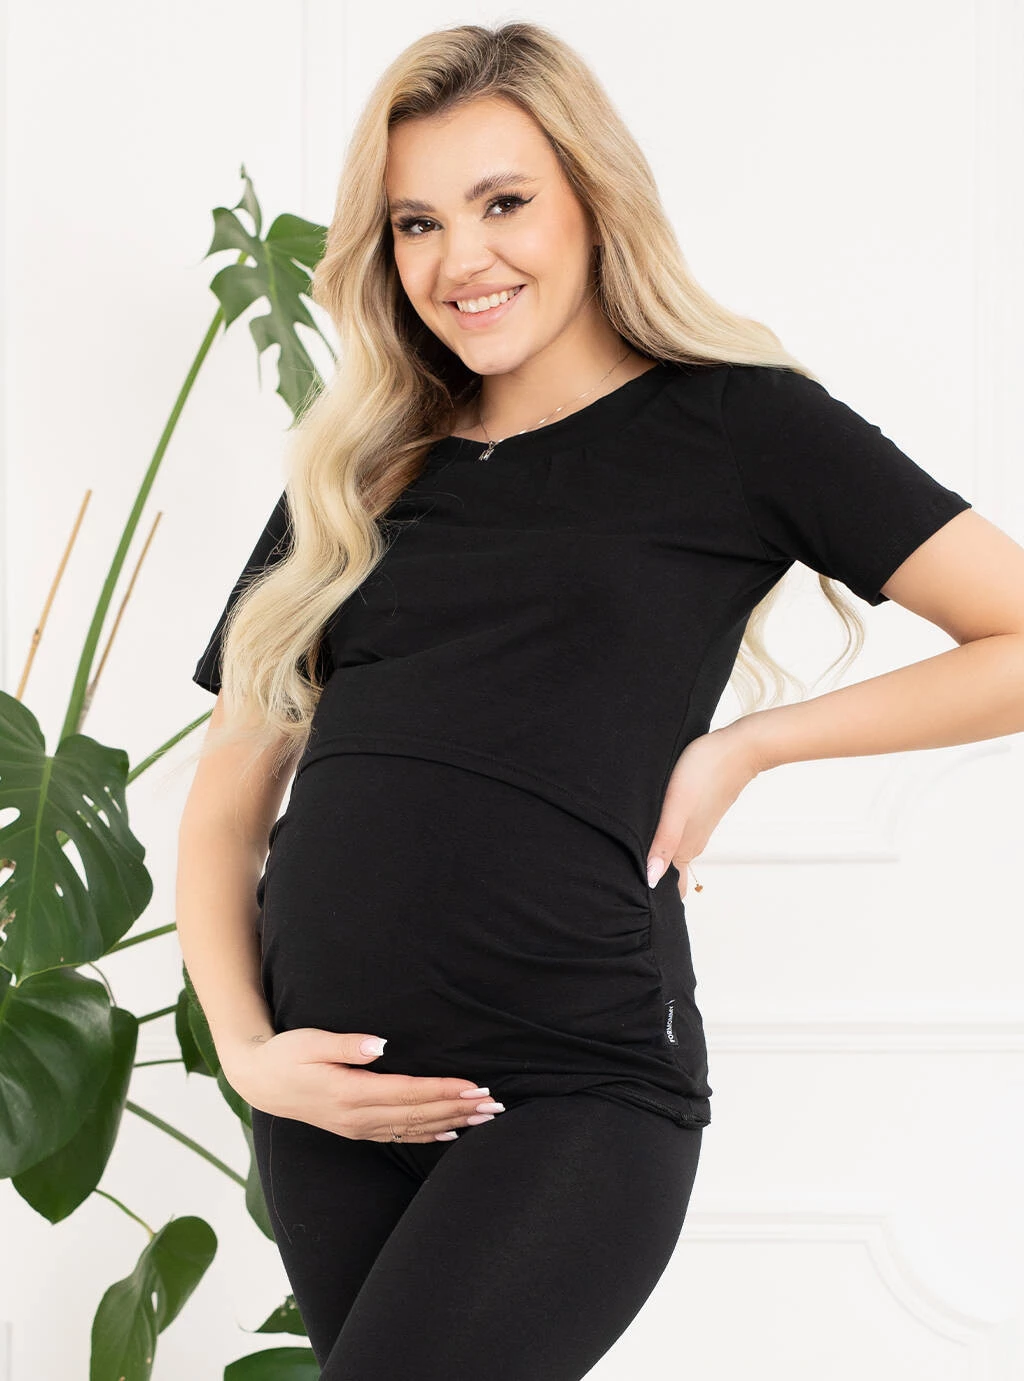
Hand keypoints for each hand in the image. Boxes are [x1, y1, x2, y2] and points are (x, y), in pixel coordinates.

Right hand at [223, 1029, 498, 1142]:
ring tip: (483, 1117)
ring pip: (414, 1128)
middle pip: (418, 1114)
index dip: (443, 1090)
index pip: (409, 1093)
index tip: (474, 1086)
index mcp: (350, 1092)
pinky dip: (427, 1135)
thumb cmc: (287, 1054)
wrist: (260, 1082)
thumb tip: (380, 1044)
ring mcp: (358, 1127)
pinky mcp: (356, 1130)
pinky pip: (399, 1136)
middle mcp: (358, 1116)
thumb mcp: (312, 1041)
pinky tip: (449, 1133)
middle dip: (458, 1108)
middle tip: (493, 1104)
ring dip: (451, 1122)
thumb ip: (347, 1044)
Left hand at [646, 719, 762, 898]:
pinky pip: (677, 837)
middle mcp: (691, 843)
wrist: (738, 748)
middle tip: (623, 887)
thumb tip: (650, 879)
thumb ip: (664, 842)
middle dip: (651, 882)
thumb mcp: (676, 806)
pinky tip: (649, 835)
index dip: (655, 897)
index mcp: (685, 847)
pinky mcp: (696, 813)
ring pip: (674, 855)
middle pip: (672, 875)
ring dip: (657, 861)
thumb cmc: (704, 771)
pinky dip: (663, 844)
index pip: (672, 887)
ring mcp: (695, 828)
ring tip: (629, 863)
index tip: (632, 901)